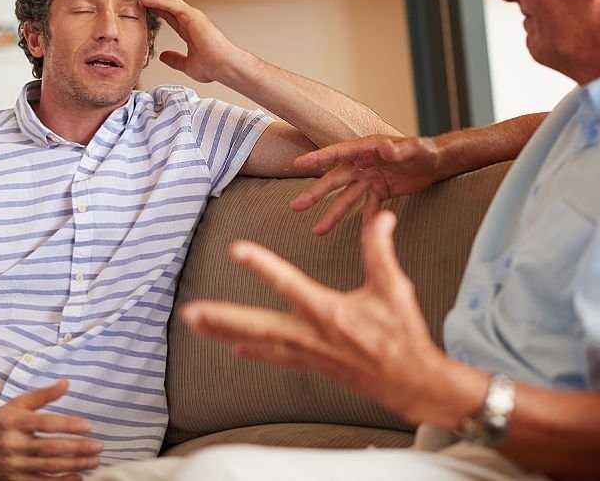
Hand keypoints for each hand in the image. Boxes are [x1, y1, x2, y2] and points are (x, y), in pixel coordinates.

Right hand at [0, 379, 100, 480]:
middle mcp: (13, 443)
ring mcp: (13, 464)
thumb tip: (67, 383)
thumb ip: (43, 395)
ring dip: (74, 465)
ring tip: (93, 461)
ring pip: (47, 467)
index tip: (88, 426)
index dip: (68, 425)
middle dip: (77, 449)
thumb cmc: (0, 421)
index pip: (45, 423)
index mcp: (16, 421)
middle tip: (98, 447)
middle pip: (50, 448)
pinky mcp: (12, 479)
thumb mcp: (19, 403)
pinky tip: (77, 477)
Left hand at [134, 0, 242, 82]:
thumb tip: (163, 56)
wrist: (224, 66)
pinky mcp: (192, 16)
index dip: (154, 5)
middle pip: (166, 1)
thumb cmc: (212, 67)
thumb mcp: (187, 64)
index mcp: (189, 28)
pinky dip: (157, 1)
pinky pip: (171, 6)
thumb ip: (175, 59)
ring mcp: (192, 16)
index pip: (167, 12)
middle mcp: (190, 18)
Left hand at [180, 211, 450, 422]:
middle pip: (258, 325)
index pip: (288, 283)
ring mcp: (307, 352)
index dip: (261, 265)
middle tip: (190, 312)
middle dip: (223, 318)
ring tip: (194, 323)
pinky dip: (252, 351)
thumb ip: (381, 251)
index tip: (235, 249)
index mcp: (329, 312)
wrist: (410, 381)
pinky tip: (231, 346)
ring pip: (257, 342)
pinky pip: (274, 357)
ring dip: (223, 332)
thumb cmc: (402, 334)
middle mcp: (311, 334)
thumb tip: (381, 217)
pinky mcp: (311, 364)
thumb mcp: (393, 288)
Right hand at [290, 135, 441, 233]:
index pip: (338, 153)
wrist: (438, 161)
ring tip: (317, 230)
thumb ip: (399, 149)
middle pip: (335, 180)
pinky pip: (368, 207)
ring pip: (347, 198)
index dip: (318, 159)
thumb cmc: (425, 150)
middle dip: (316, 194)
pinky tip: (358, 234)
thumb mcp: (414, 148)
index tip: (297, 164)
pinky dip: (364, 220)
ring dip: (333, 214)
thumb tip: (384, 147)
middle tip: (296, 206)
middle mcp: (364, 164)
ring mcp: (370, 179)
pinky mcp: (380, 191)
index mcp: (367, 149)